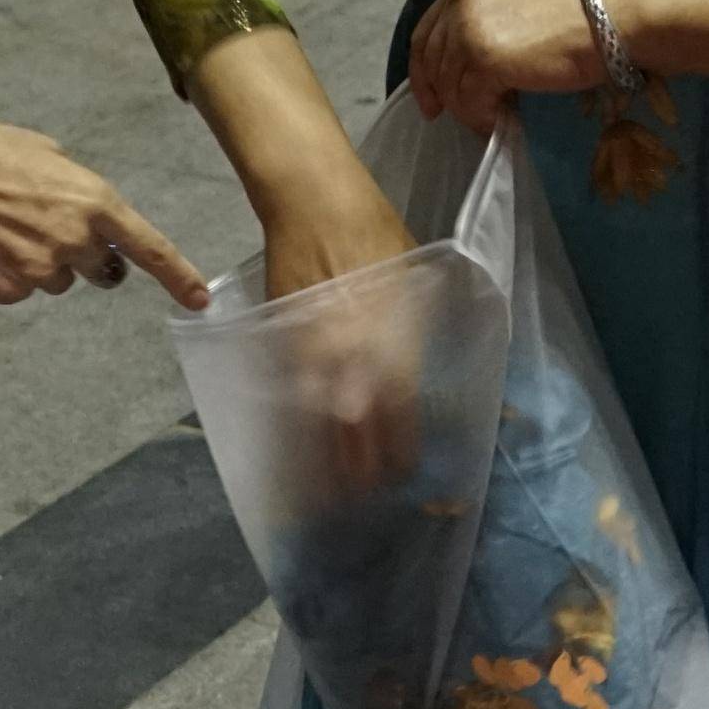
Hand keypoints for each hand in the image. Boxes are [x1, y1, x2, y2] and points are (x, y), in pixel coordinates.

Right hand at [0, 117, 212, 307]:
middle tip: (53, 231)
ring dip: (41, 261)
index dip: (179, 275)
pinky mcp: (4, 290)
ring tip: (3, 227)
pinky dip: (4, 273)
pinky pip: (18, 290)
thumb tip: (80, 208)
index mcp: (94, 201)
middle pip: (104, 271)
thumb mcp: (46, 153)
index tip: (200, 299)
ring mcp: (40, 270)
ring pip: (56, 280)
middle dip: (89, 257)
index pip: (149, 247)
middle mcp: (76, 241)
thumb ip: (75, 187)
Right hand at [253, 160, 426, 483]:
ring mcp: (312, 361)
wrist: (315, 206)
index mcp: (394, 353)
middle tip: (364, 501)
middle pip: (358, 442)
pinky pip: (287, 406)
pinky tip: (293, 458)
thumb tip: (428, 367)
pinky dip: (292, 435)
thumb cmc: (376, 237)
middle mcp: (354, 367)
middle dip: (360, 477)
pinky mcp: (280, 350)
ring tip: (324, 503)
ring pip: (317, 432)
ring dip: (321, 471)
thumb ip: (419, 336)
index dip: (402, 460)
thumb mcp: (419, 286)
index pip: (402, 426)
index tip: (406, 482)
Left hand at [406, 0, 606, 126]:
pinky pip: (469, 102)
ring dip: (469, 109)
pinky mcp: (484, 59)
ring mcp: (469, 29)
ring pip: (450, 86)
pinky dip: (482, 118)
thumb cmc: (579, 11)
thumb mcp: (517, 4)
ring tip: (492, 119)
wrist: (613, 15)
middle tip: (465, 117)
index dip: (423, 70)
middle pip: (434, 61)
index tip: (431, 100)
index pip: (426, 32)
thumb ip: (485, 24)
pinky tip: (500, 121)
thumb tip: (465, 67)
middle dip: (445, 95)